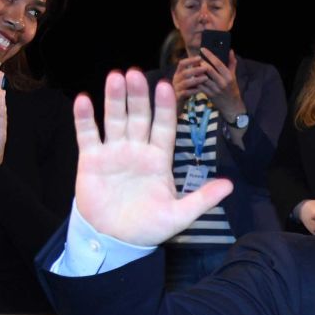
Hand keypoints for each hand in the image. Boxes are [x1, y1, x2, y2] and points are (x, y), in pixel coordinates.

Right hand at [73, 70, 231, 245]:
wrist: (116, 241)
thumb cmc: (149, 227)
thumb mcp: (180, 215)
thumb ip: (203, 198)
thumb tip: (230, 185)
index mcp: (159, 160)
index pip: (164, 128)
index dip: (165, 108)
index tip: (165, 87)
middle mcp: (137, 151)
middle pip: (138, 118)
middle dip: (138, 96)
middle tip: (136, 73)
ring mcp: (114, 153)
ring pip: (114, 120)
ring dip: (115, 99)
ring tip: (116, 77)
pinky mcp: (91, 160)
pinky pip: (87, 135)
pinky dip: (85, 118)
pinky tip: (84, 100)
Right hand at [171, 55, 209, 101]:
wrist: (178, 104)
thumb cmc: (186, 90)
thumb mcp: (188, 79)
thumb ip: (193, 71)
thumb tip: (202, 60)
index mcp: (178, 73)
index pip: (182, 63)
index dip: (190, 60)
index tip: (200, 57)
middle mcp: (175, 79)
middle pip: (185, 73)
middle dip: (195, 70)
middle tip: (206, 68)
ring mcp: (176, 88)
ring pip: (185, 83)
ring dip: (196, 80)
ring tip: (206, 78)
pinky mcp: (178, 97)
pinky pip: (185, 93)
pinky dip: (193, 91)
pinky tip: (200, 90)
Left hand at [196, 49, 245, 118]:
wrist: (232, 106)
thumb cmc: (232, 89)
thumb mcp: (234, 76)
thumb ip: (232, 63)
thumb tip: (230, 50)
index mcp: (229, 76)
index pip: (218, 63)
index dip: (209, 55)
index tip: (202, 49)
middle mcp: (222, 83)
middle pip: (208, 69)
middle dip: (201, 62)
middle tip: (196, 58)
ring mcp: (215, 89)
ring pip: (202, 77)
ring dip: (196, 70)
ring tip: (193, 65)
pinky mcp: (209, 95)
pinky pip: (200, 85)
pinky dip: (196, 79)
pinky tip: (193, 75)